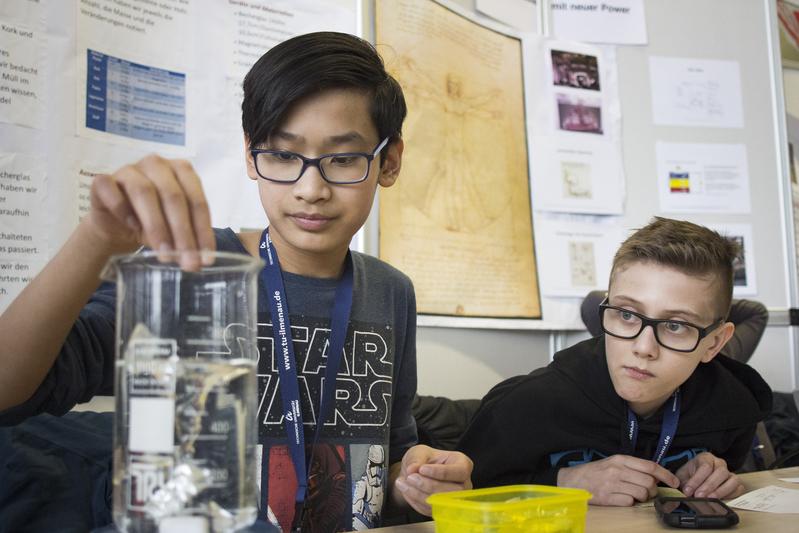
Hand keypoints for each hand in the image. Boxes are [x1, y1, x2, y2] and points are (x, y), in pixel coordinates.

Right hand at [87, 155, 214, 268]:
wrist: (116, 225)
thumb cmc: (152, 223)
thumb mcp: (174, 231)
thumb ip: (188, 239)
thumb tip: (200, 259)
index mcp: (182, 171)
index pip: (197, 200)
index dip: (202, 230)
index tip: (206, 257)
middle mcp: (157, 165)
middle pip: (173, 196)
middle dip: (182, 232)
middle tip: (186, 260)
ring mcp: (129, 170)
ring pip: (144, 192)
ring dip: (157, 226)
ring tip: (164, 253)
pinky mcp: (102, 181)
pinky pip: (110, 190)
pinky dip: (122, 209)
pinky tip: (132, 226)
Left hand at [393, 445, 472, 515]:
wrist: (416, 474)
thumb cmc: (424, 460)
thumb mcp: (420, 452)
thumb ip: (417, 459)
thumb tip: (412, 469)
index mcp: (463, 465)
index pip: (459, 471)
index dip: (441, 472)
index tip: (422, 469)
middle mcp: (464, 485)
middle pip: (452, 491)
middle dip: (428, 485)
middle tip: (410, 477)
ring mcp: (455, 500)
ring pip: (440, 503)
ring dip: (418, 494)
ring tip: (403, 483)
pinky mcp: (443, 510)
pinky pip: (430, 510)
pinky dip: (415, 501)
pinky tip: (407, 490)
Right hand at [557, 455, 679, 505]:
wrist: (574, 481)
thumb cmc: (596, 472)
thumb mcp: (613, 462)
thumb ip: (633, 466)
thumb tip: (656, 475)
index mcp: (620, 459)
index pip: (650, 466)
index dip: (666, 475)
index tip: (675, 482)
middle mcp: (617, 470)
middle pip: (649, 482)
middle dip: (653, 489)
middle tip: (648, 491)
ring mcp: (612, 484)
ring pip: (642, 493)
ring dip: (642, 497)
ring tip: (634, 495)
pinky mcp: (608, 498)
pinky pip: (630, 502)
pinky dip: (630, 503)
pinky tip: (623, 499)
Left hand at [675, 452, 743, 498]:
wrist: (698, 478)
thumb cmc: (691, 475)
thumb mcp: (683, 476)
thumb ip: (682, 481)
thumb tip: (680, 489)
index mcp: (706, 458)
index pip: (705, 466)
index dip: (697, 480)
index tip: (688, 490)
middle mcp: (720, 463)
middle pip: (720, 472)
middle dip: (708, 486)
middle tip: (699, 496)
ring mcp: (730, 473)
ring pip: (732, 480)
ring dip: (721, 491)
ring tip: (710, 499)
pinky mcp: (736, 483)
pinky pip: (739, 488)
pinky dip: (731, 495)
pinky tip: (721, 500)